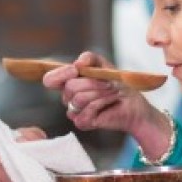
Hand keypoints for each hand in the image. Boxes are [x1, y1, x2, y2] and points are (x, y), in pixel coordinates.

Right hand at [43, 52, 157, 138]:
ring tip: (111, 90)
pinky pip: (87, 110)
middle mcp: (68, 96)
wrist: (131, 102)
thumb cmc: (115, 83)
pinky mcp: (82, 123)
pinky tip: (110, 101)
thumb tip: (77, 64)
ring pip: (78, 99)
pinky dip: (102, 102)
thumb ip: (88, 58)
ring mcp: (74, 111)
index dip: (60, 74)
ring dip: (99, 92)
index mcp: (68, 81)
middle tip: (108, 82)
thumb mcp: (102, 64)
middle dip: (91, 82)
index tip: (75, 70)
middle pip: (69, 87)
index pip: (50, 80)